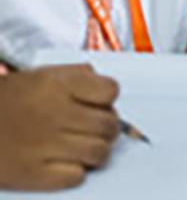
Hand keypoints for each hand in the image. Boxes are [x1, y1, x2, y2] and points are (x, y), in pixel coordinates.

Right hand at [0, 65, 119, 191]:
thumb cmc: (5, 102)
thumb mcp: (39, 76)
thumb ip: (74, 75)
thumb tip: (103, 85)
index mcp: (56, 86)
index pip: (110, 91)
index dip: (107, 99)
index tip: (99, 104)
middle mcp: (55, 114)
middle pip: (109, 124)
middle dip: (108, 127)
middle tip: (95, 130)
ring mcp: (45, 145)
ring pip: (99, 152)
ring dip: (97, 151)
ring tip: (82, 148)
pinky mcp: (33, 173)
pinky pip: (76, 176)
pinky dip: (76, 171)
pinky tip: (64, 163)